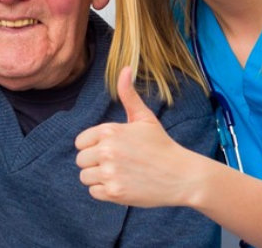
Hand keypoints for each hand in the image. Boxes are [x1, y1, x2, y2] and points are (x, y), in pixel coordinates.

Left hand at [75, 67, 213, 207]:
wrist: (182, 175)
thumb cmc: (161, 145)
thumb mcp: (145, 118)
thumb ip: (128, 95)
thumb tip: (125, 68)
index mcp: (109, 131)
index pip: (80, 142)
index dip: (94, 147)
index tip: (113, 150)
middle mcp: (106, 151)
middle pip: (80, 160)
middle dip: (95, 163)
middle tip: (118, 164)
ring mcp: (110, 172)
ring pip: (85, 177)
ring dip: (98, 178)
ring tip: (120, 174)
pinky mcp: (114, 192)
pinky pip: (94, 192)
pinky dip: (105, 191)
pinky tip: (122, 185)